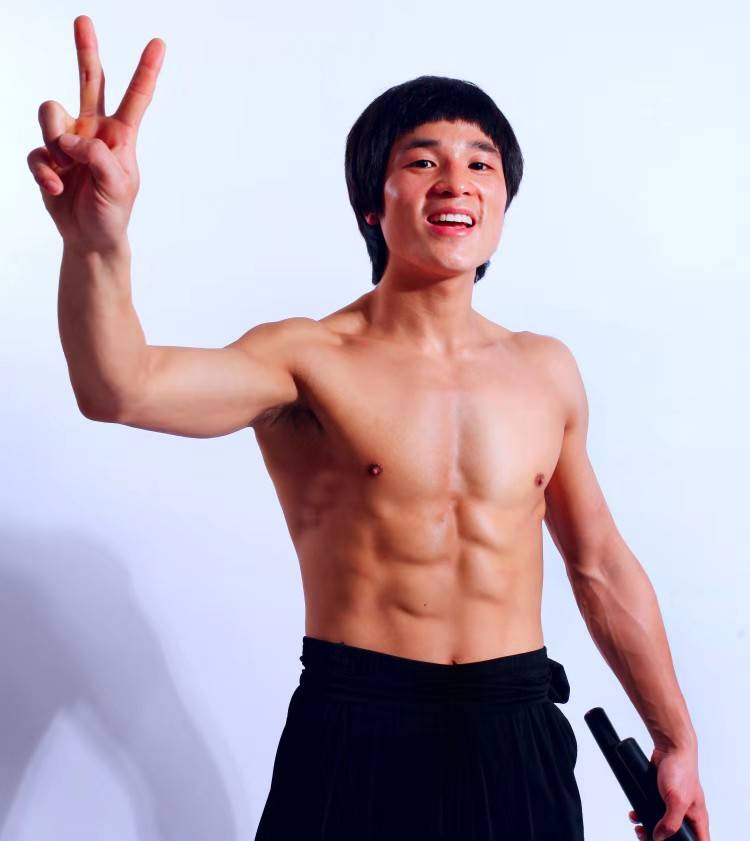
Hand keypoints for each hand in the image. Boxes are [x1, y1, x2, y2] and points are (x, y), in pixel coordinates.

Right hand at [27, 15, 165, 252]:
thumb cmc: (112, 212)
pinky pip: (37, 151)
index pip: (136, 98)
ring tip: (65, 165)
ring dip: (54, 139)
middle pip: (89, 82)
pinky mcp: (47, 157)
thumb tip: (68, 137)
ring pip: (50, 113)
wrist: (90, 238)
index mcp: (121, 136)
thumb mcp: (118, 185)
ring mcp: (68, 142)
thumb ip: (97, 155)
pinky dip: (44, 171)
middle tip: (84, 20)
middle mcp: (93, 131)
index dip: (146, 71)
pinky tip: (56, 188)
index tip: (159, 43)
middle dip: (85, 51)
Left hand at [628, 745, 709, 840]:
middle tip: (644, 836)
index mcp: (697, 818)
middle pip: (675, 837)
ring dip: (647, 827)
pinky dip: (641, 813)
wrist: (669, 747)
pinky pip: (650, 810)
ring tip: (637, 827)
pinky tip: (634, 813)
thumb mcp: (677, 800)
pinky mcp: (660, 796)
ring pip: (661, 825)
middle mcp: (687, 814)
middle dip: (659, 839)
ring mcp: (673, 805)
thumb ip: (671, 822)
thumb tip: (659, 838)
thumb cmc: (680, 770)